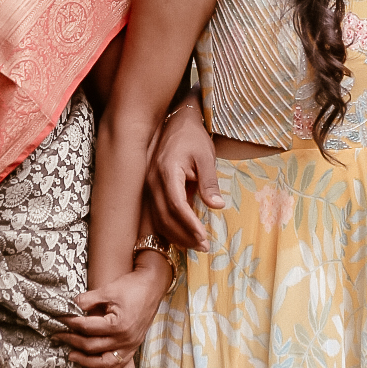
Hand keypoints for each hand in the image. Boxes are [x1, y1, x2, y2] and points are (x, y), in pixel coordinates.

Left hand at [61, 252, 170, 367]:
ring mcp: (130, 344)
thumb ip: (89, 299)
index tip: (59, 320)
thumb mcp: (109, 289)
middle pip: (92, 345)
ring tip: (71, 355)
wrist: (153, 285)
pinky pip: (118, 363)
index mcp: (117, 325)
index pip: (87, 328)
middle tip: (58, 336)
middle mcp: (124, 339)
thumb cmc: (133, 286)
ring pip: (104, 361)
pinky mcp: (134, 345)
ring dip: (85, 360)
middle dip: (72, 341)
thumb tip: (72, 305)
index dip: (70, 323)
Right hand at [146, 100, 221, 250]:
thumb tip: (217, 206)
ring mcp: (149, 186)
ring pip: (158, 218)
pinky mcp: (151, 188)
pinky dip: (170, 227)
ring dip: (177, 234)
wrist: (176, 121)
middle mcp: (152, 182)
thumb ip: (209, 182)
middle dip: (184, 235)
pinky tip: (183, 234)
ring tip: (197, 244)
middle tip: (204, 246)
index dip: (189, 224)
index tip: (204, 237)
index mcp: (167, 172)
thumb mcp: (206, 157)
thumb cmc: (192, 137)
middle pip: (165, 217)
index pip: (176, 205)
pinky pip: (157, 213)